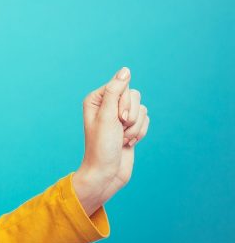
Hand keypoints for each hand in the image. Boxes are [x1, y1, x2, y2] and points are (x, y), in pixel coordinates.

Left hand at [75, 67, 150, 209]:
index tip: (117, 118)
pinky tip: (128, 143)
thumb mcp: (107, 116)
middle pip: (135, 96)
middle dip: (132, 115)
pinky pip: (146, 120)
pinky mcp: (130, 126)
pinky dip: (140, 133)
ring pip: (142, 109)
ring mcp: (119, 116)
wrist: (107, 173)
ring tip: (122, 139)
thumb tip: (125, 70)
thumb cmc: (102, 146)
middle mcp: (107, 105)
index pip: (122, 85)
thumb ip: (116, 91)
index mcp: (96, 99)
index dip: (124, 102)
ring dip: (136, 127)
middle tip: (119, 130)